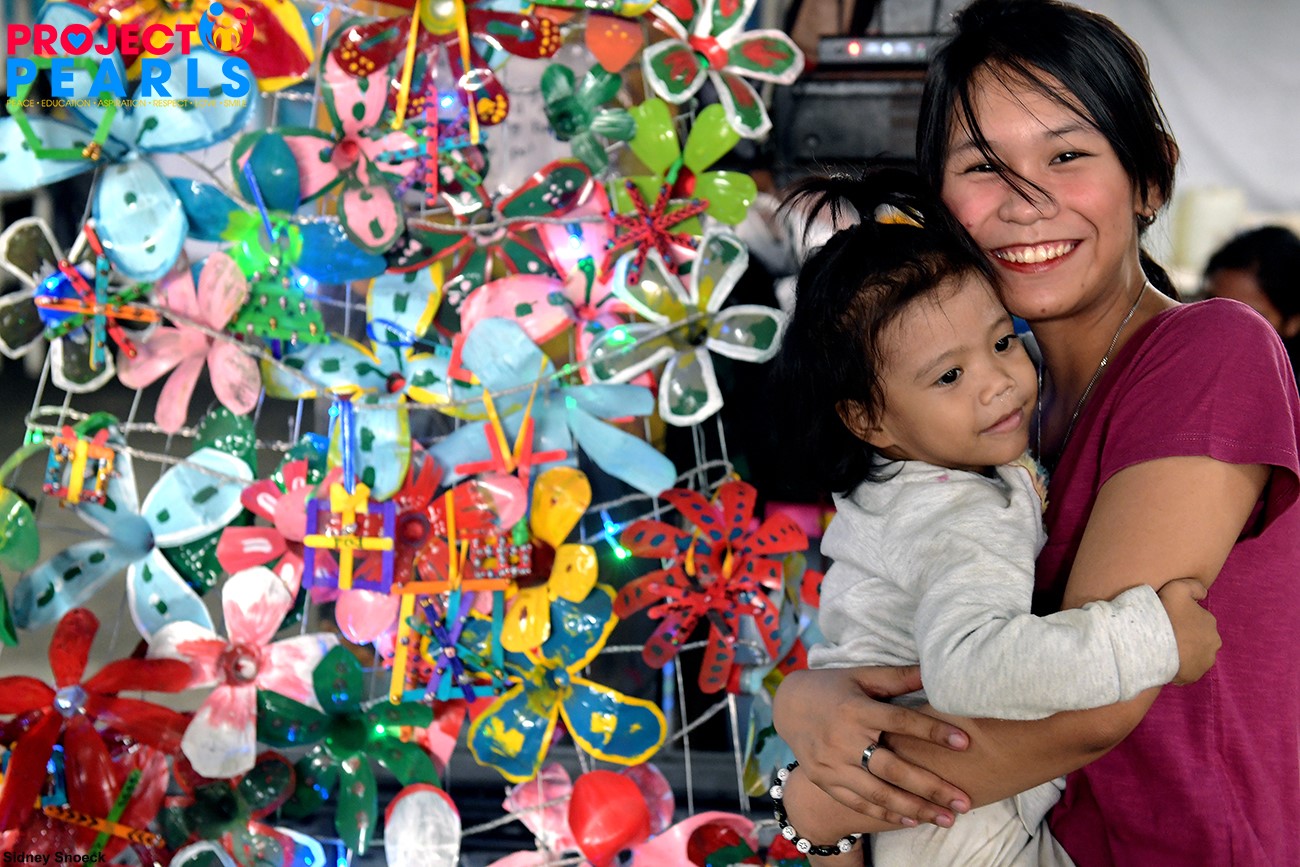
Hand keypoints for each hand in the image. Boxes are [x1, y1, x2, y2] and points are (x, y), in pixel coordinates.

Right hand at [773, 665, 971, 825]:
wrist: (787, 706)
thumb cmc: (833, 687)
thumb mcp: (861, 676)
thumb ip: (897, 677)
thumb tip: (934, 667)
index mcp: (855, 709)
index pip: (900, 721)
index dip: (933, 732)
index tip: (965, 742)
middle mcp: (842, 740)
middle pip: (893, 769)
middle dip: (931, 787)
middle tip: (963, 802)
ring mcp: (831, 764)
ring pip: (878, 793)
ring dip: (914, 809)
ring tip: (946, 819)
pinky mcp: (824, 780)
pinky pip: (858, 803)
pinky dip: (886, 814)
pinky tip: (913, 821)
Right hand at [1158, 578, 1219, 683]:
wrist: (1152, 644)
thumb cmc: (1165, 614)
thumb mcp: (1178, 588)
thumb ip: (1194, 586)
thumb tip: (1203, 594)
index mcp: (1210, 622)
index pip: (1197, 619)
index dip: (1182, 618)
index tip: (1168, 619)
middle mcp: (1213, 643)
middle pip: (1197, 638)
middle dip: (1186, 636)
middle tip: (1165, 634)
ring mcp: (1204, 662)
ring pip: (1193, 655)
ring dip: (1183, 652)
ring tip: (1164, 649)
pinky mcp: (1194, 677)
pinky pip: (1186, 670)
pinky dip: (1178, 666)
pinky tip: (1165, 660)